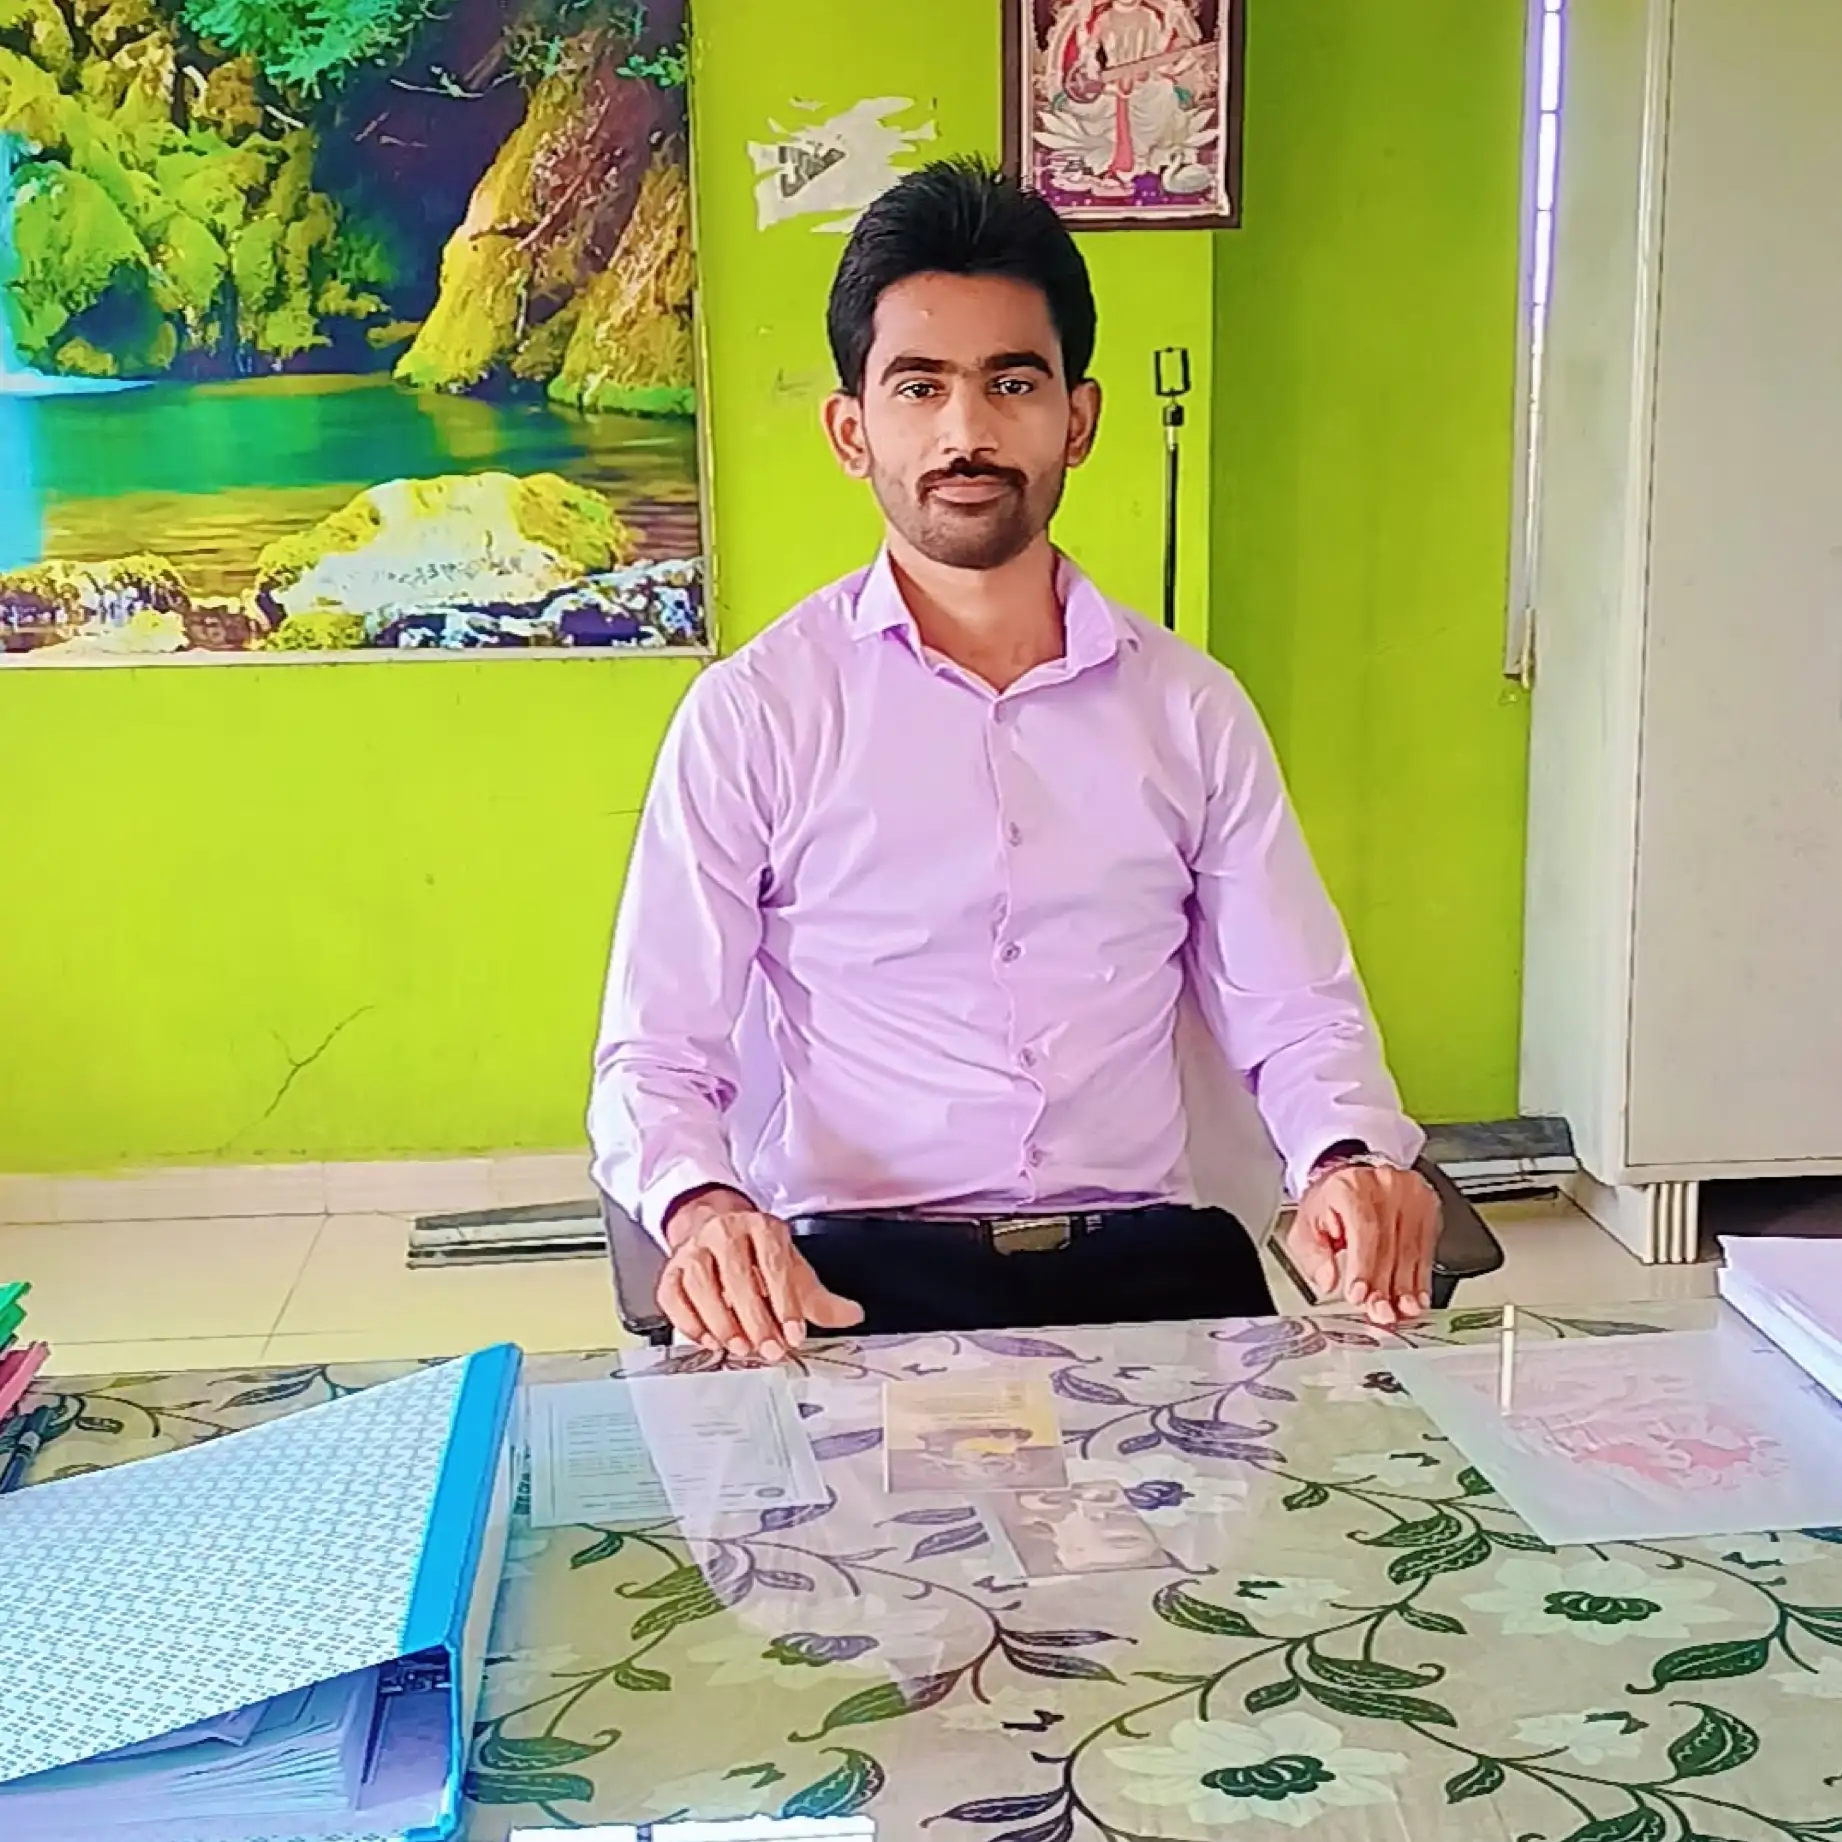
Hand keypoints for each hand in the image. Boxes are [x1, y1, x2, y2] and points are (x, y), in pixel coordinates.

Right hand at [660, 1188, 863, 1361]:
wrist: (715, 1229)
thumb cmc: (756, 1255)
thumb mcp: (791, 1269)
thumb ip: (818, 1298)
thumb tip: (852, 1316)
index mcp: (761, 1227)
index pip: (774, 1263)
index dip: (785, 1301)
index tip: (793, 1334)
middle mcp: (724, 1232)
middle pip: (736, 1274)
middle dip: (754, 1317)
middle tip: (768, 1348)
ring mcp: (693, 1249)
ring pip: (700, 1282)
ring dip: (720, 1320)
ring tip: (739, 1346)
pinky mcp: (670, 1269)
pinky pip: (672, 1295)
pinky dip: (688, 1321)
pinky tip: (708, 1340)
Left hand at [1286, 1162, 1438, 1325]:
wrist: (1350, 1178)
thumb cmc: (1330, 1204)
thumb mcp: (1306, 1225)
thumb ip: (1313, 1255)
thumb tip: (1327, 1280)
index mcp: (1350, 1186)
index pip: (1363, 1229)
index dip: (1363, 1266)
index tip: (1360, 1294)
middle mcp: (1384, 1185)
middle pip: (1389, 1243)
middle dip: (1385, 1286)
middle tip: (1381, 1312)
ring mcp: (1410, 1193)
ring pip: (1412, 1249)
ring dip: (1406, 1286)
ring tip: (1401, 1310)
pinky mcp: (1428, 1205)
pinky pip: (1426, 1247)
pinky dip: (1421, 1276)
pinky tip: (1417, 1296)